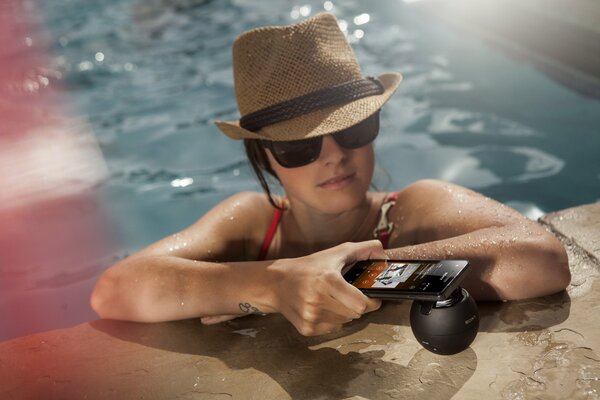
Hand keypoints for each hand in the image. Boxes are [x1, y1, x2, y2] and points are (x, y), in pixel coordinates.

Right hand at [268, 240, 384, 335]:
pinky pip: (332, 328)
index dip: (372, 301)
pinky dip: (332, 320)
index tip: (372, 296)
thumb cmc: (308, 267)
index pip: (362, 304)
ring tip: (333, 299)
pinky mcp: (307, 328)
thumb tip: (383, 254)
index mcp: (328, 280)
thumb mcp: (335, 253)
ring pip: (345, 322)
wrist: (276, 283)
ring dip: (345, 313)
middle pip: (356, 314)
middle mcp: (318, 300)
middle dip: (357, 305)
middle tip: (350, 295)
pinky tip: (322, 307)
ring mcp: (311, 316)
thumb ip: (363, 250)